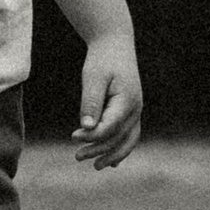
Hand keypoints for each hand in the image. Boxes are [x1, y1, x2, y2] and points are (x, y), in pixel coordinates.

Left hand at [71, 35, 144, 170]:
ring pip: (128, 140)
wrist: (115, 43)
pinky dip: (121, 148)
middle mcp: (136, 108)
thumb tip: (86, 128)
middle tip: (77, 156)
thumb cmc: (102, 59)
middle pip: (119, 137)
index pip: (110, 127)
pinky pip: (130, 135)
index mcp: (127, 100)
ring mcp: (136, 111)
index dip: (92, 136)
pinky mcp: (131, 111)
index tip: (73, 137)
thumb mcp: (93, 77)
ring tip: (95, 166)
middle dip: (99, 149)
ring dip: (112, 154)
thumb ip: (91, 102)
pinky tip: (111, 162)